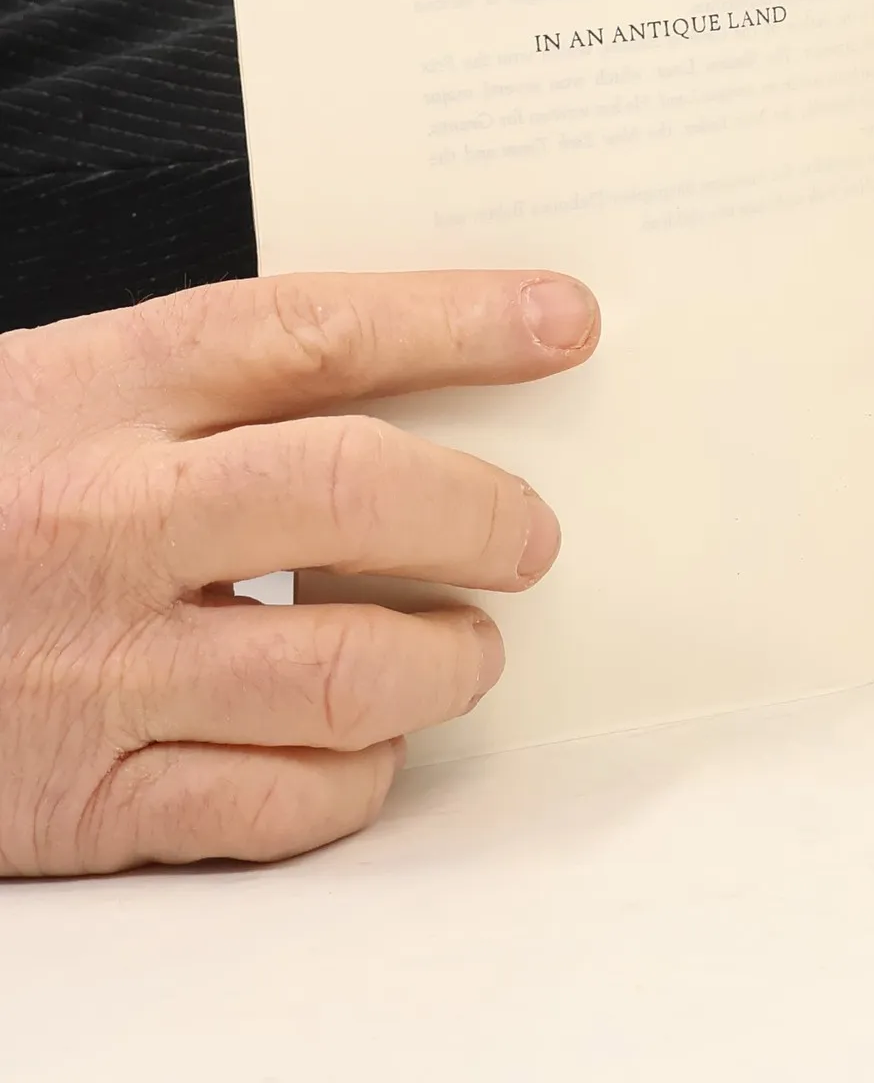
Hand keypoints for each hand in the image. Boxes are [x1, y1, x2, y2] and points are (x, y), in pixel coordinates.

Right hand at [0, 269, 597, 875]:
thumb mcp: (64, 394)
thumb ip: (223, 390)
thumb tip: (440, 374)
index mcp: (93, 392)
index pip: (311, 330)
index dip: (457, 318)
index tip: (560, 320)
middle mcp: (98, 522)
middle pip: (354, 492)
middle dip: (482, 513)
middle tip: (528, 535)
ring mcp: (91, 671)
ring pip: (346, 669)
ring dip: (446, 660)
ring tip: (462, 643)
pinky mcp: (84, 803)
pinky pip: (283, 802)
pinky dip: (359, 774)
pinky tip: (360, 739)